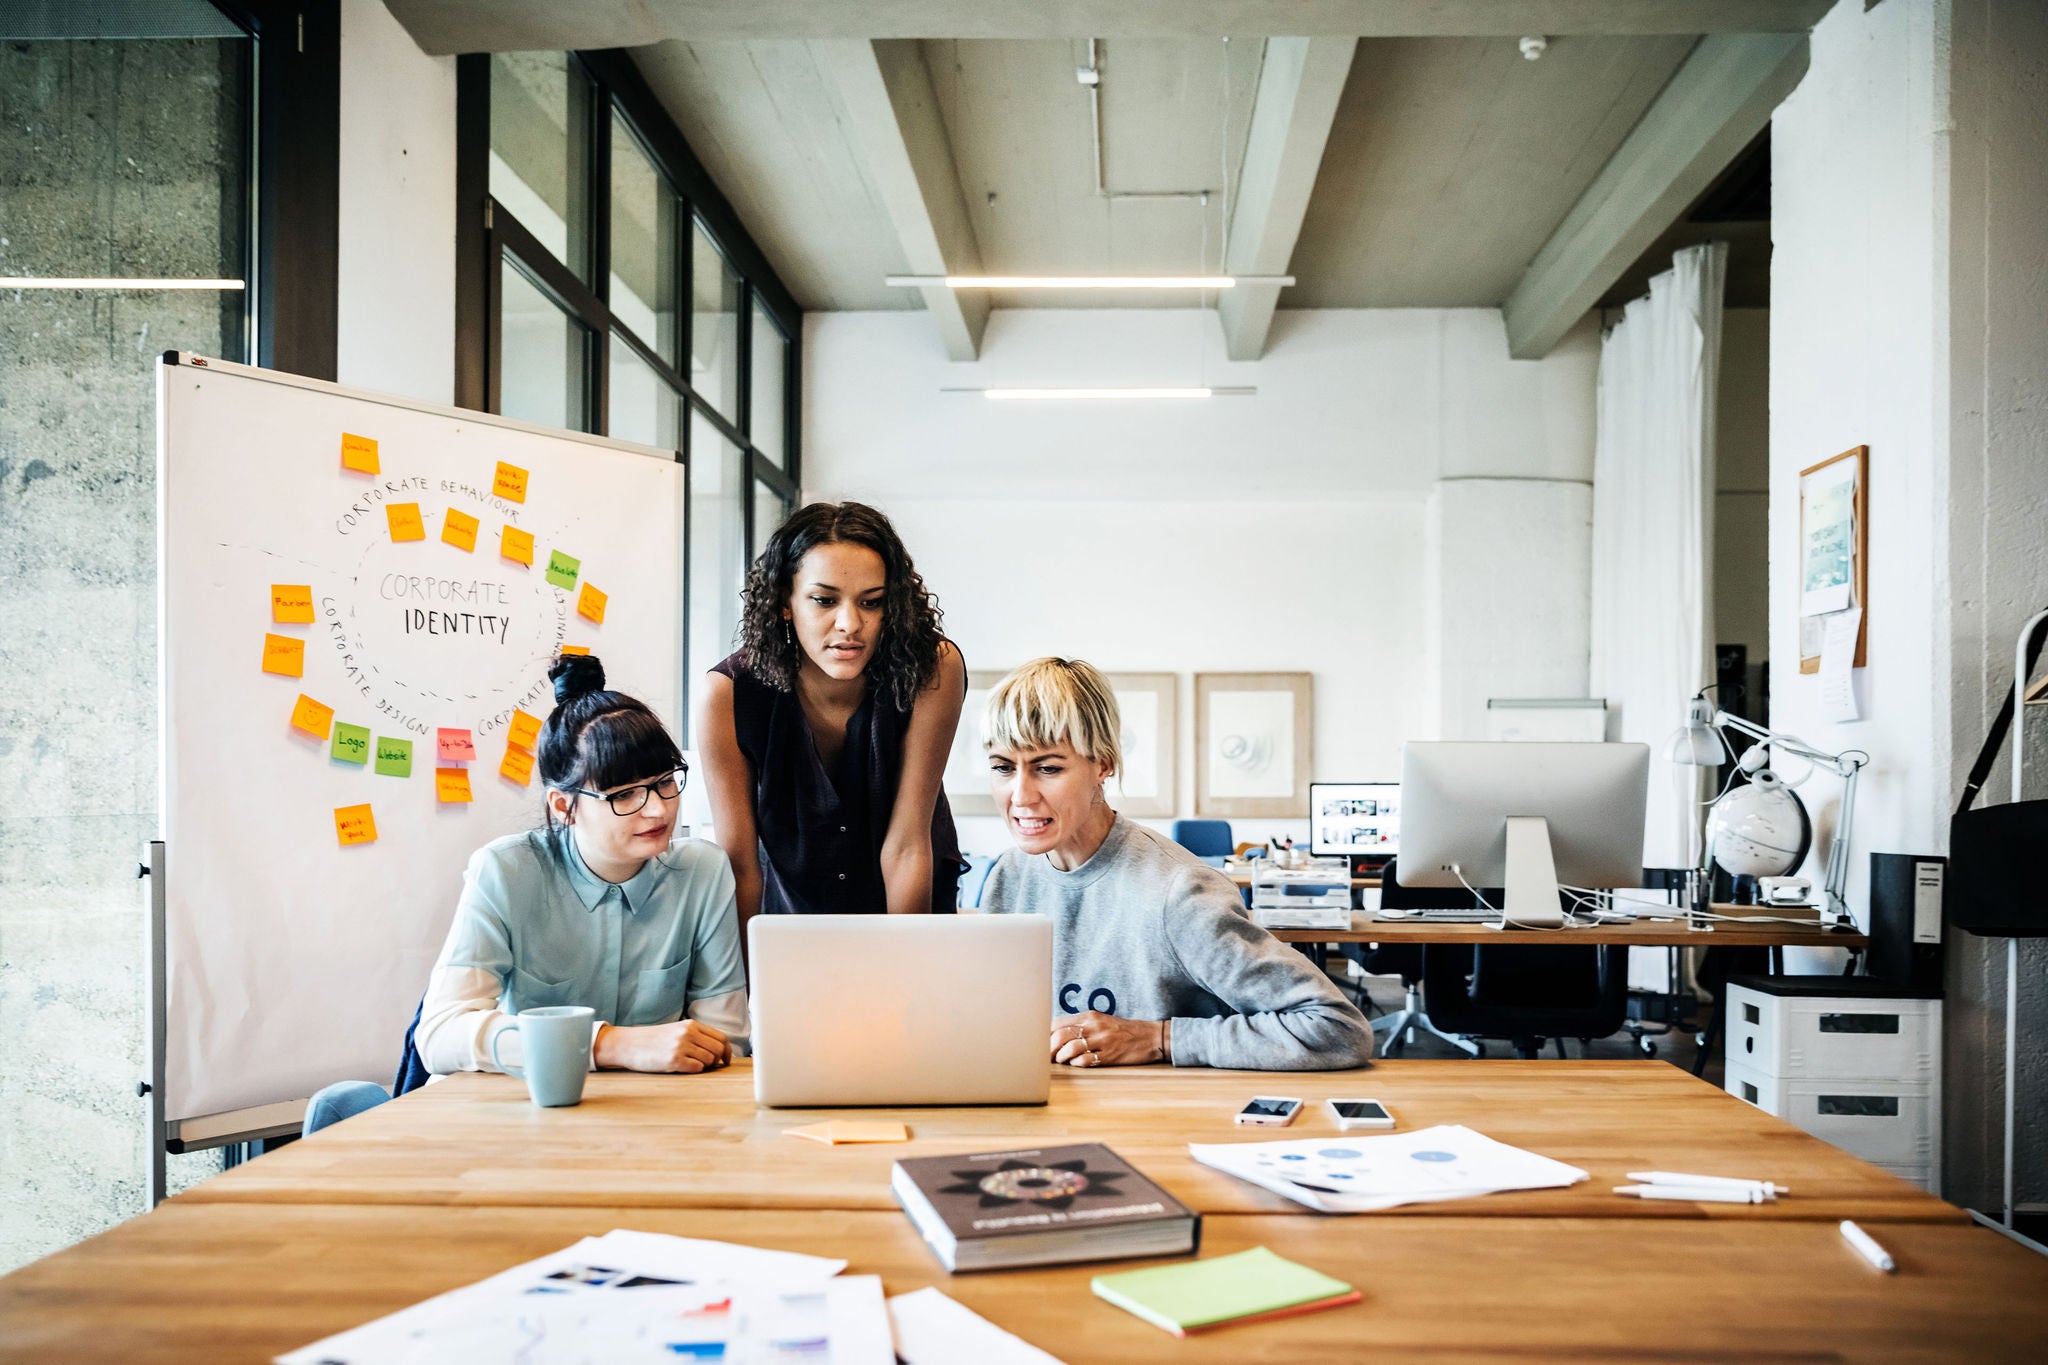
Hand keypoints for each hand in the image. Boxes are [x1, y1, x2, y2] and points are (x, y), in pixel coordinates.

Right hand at [593, 1019, 730, 1073]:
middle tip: (710, 1066)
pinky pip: (697, 1068)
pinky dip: (694, 1070)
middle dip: (718, 1060)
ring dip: (703, 1066)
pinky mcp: (674, 1060)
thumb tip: (719, 1050)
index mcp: (691, 1024)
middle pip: (718, 1049)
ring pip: (709, 1060)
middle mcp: (688, 1033)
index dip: (727, 1051)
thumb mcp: (676, 1030)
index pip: (721, 1037)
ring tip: (689, 1064)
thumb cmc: (653, 1040)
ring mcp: (681, 1046)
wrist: (628, 1044)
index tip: (726, 1060)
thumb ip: (696, 1035)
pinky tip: (682, 1067)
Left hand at [1050, 1012, 1167, 1066]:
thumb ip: (1080, 1025)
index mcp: (1089, 1016)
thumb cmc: (1122, 1031)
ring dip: (1061, 1058)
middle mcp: (1093, 1026)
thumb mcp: (1101, 1021)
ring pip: (1070, 1048)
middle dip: (1048, 1049)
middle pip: (1060, 1036)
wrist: (1150, 1036)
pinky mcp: (1109, 1055)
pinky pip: (1085, 1060)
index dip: (1045, 1035)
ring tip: (1061, 1061)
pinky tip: (1076, 1064)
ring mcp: (1101, 1040)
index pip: (1058, 1023)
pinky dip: (1076, 1064)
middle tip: (1044, 1058)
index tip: (1040, 1044)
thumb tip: (1055, 1035)